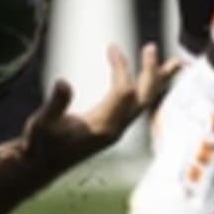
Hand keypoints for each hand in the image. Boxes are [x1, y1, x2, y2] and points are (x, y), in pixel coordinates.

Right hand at [21, 43, 178, 170]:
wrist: (41, 166)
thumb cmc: (39, 144)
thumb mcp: (41, 123)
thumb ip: (55, 104)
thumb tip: (63, 81)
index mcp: (102, 126)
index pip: (123, 92)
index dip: (121, 68)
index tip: (112, 47)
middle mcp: (115, 129)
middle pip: (142, 98)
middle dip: (150, 73)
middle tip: (153, 48)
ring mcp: (115, 129)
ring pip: (143, 103)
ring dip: (157, 82)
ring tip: (175, 64)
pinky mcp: (111, 128)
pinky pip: (135, 106)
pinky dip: (144, 89)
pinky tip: (145, 81)